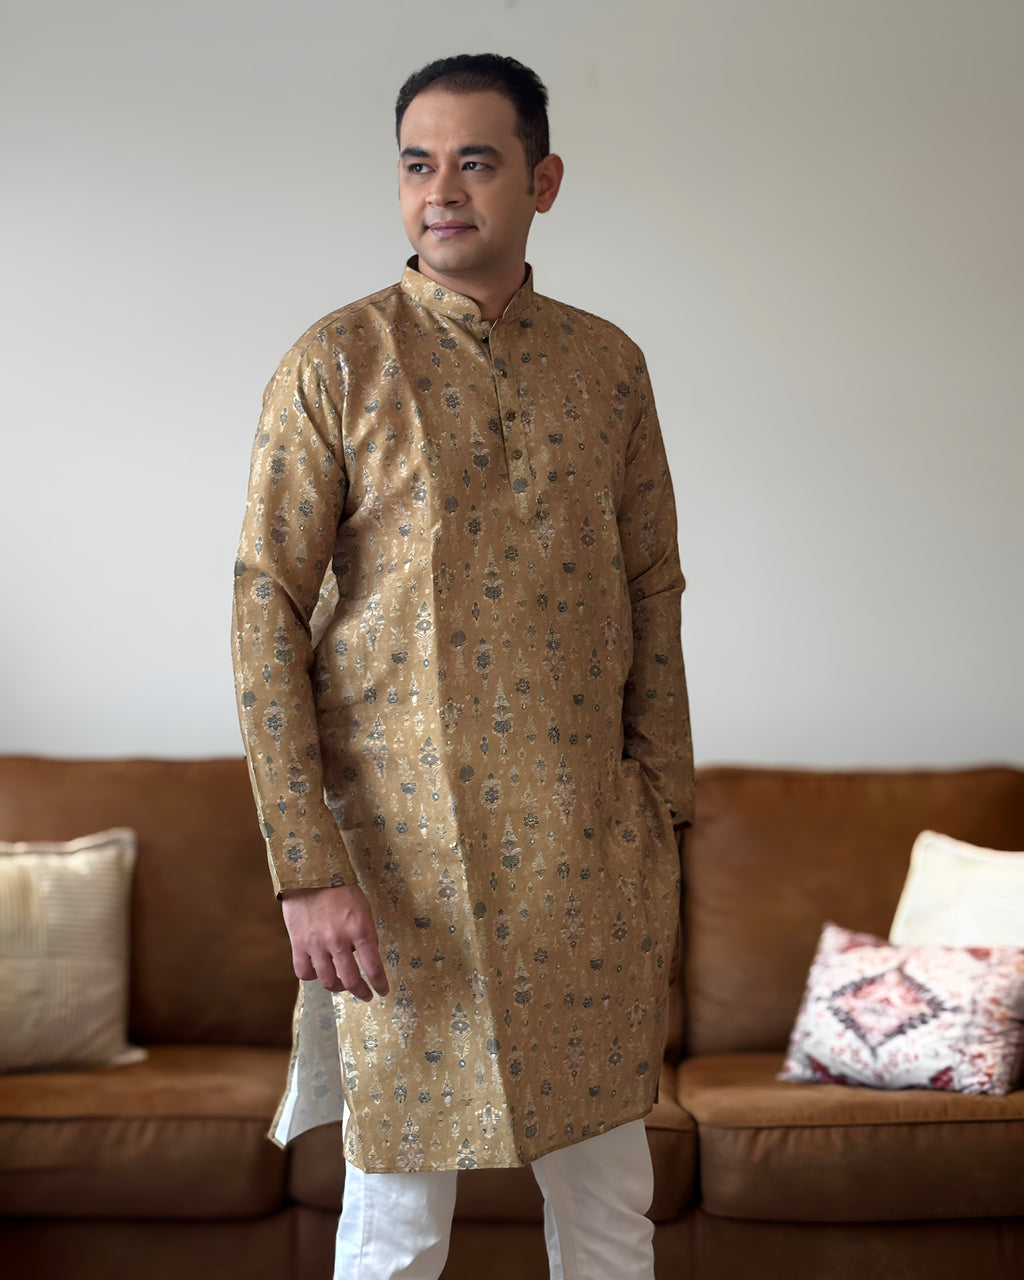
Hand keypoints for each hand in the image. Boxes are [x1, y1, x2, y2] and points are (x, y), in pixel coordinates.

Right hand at [279, 885, 389, 1000]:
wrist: (311, 874)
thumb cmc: (341, 889)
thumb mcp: (363, 908)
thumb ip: (366, 934)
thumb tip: (366, 957)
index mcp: (359, 929)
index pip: (373, 967)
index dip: (380, 983)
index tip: (382, 991)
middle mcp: (338, 940)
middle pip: (350, 979)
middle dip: (361, 992)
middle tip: (365, 995)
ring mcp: (316, 944)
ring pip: (327, 980)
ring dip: (338, 987)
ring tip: (342, 984)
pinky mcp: (298, 944)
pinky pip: (304, 972)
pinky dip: (312, 976)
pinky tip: (318, 971)